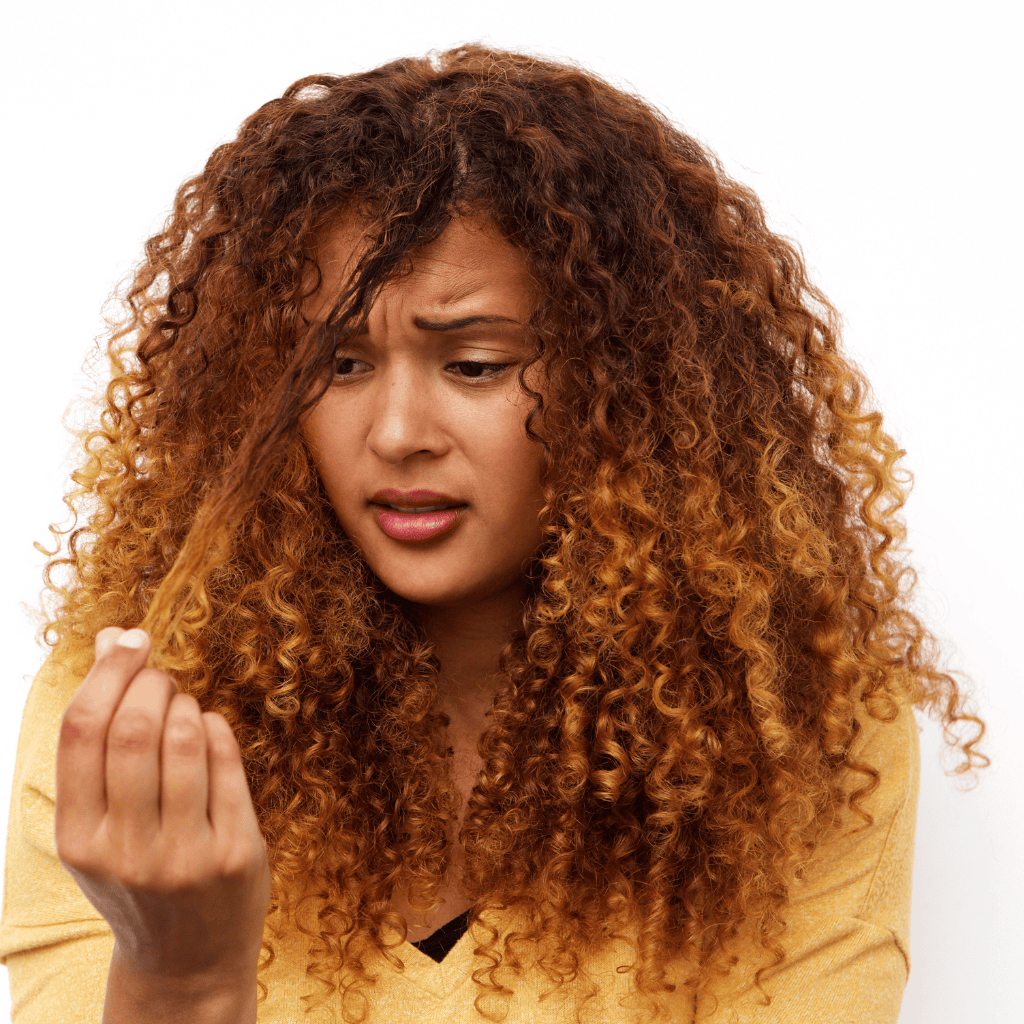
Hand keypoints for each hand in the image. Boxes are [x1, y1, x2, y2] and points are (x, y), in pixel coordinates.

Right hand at [55, 626, 270, 986]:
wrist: (186, 960)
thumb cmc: (137, 873)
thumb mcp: (99, 823)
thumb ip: (98, 740)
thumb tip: (109, 638)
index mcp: (79, 839)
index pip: (82, 731)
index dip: (107, 671)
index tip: (128, 639)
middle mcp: (126, 850)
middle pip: (135, 728)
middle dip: (152, 681)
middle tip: (161, 674)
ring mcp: (184, 855)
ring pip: (185, 738)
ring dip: (186, 703)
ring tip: (183, 708)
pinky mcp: (236, 853)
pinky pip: (229, 760)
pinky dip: (217, 729)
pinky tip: (209, 731)